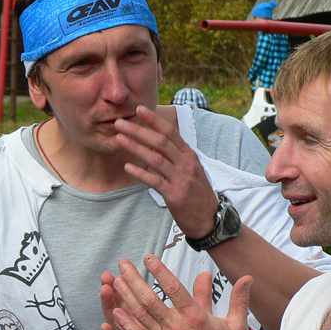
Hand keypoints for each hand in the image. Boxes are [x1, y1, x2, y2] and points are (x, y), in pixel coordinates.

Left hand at [101, 255, 251, 329]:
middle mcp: (177, 328)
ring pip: (140, 315)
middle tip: (123, 264)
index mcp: (195, 317)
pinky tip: (114, 311)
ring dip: (125, 296)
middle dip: (134, 280)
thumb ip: (239, 299)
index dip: (159, 271)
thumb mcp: (236, 325)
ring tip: (115, 281)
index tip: (148, 258)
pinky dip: (125, 323)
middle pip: (150, 299)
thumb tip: (248, 278)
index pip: (174, 288)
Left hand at [113, 105, 217, 237]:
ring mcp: (181, 179)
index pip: (170, 132)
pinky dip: (140, 173)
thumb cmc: (197, 194)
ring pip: (156, 159)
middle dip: (139, 130)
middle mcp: (186, 164)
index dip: (154, 120)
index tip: (139, 110)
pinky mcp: (175, 195)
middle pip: (160, 142)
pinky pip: (155, 181)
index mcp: (189, 156)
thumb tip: (156, 143)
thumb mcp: (191, 170)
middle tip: (120, 123)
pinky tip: (127, 166)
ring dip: (135, 147)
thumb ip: (176, 157)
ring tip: (119, 139)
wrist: (210, 220)